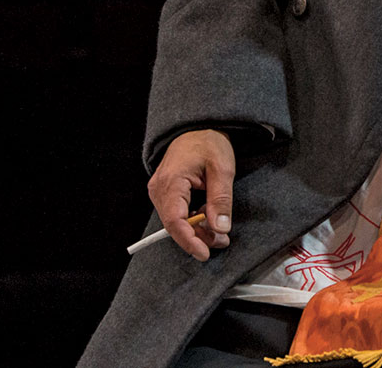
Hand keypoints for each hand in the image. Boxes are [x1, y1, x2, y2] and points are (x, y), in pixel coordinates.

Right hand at [147, 129, 235, 260]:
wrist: (197, 127)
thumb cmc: (208, 142)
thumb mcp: (222, 169)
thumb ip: (220, 200)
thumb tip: (220, 228)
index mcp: (171, 181)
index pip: (175, 221)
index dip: (189, 241)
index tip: (204, 254)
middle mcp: (159, 189)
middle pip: (175, 224)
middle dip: (198, 237)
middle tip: (222, 241)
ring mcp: (160, 191)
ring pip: (175, 221)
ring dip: (196, 230)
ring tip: (219, 232)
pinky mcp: (165, 192)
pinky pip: (176, 213)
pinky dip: (192, 220)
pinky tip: (208, 218)